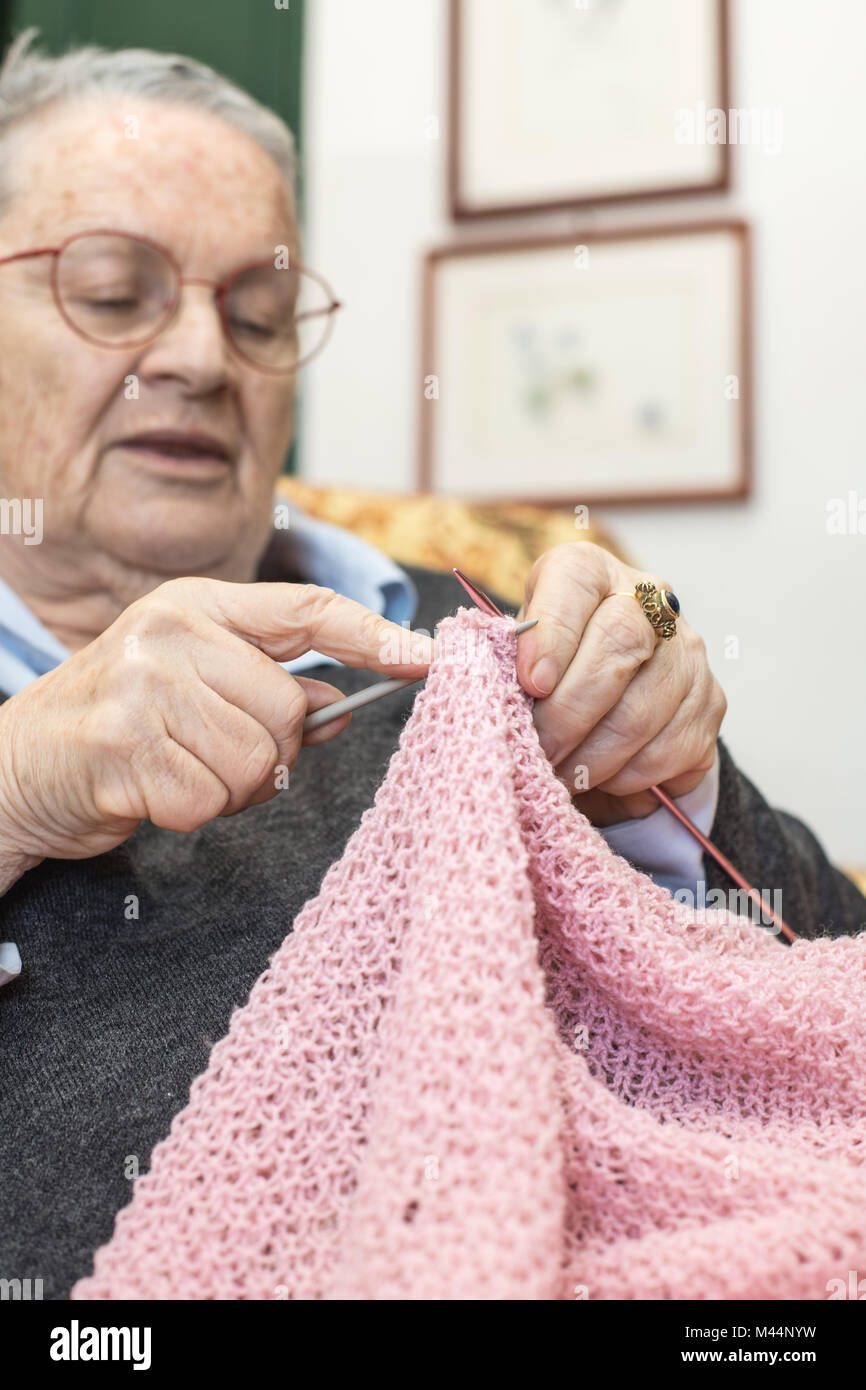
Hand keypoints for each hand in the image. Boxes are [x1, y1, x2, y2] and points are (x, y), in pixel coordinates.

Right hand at [0, 578, 432, 872]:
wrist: (17, 769)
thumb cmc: (120, 729)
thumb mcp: (193, 689)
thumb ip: (268, 689)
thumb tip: (344, 702)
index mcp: (197, 606)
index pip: (307, 610)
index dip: (375, 634)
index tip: (428, 658)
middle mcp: (171, 631)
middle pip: (289, 709)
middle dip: (268, 753)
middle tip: (212, 759)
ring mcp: (143, 682)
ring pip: (256, 760)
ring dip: (228, 789)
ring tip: (179, 773)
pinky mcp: (123, 741)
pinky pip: (209, 799)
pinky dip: (190, 813)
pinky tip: (152, 793)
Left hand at [515, 543, 725, 825]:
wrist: (608, 692)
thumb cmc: (545, 671)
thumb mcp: (513, 653)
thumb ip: (498, 661)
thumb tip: (467, 684)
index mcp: (586, 572)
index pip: (574, 585)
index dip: (552, 633)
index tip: (528, 683)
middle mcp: (647, 599)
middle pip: (620, 644)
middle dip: (570, 710)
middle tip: (536, 751)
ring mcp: (688, 650)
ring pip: (646, 707)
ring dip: (595, 756)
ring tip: (559, 776)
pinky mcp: (710, 703)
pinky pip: (672, 750)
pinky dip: (629, 777)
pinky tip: (599, 779)